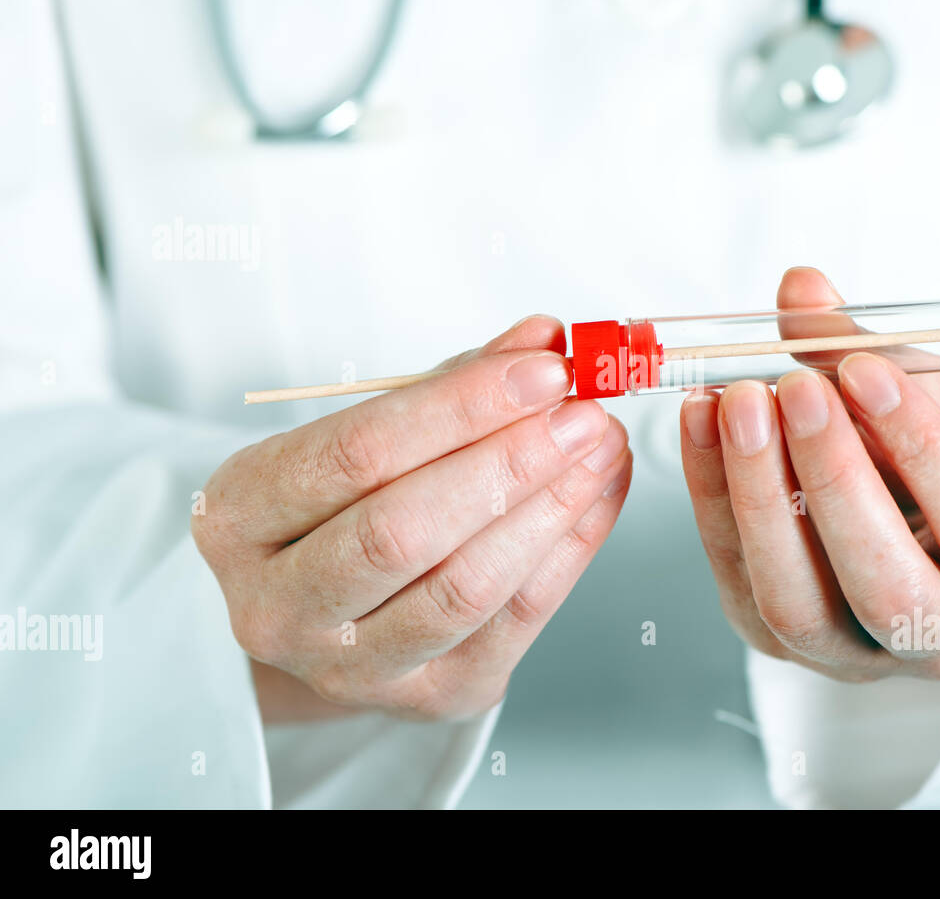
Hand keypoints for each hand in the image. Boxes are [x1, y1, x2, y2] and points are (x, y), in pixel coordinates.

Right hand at [193, 316, 632, 721]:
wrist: (330, 613)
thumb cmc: (344, 505)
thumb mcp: (372, 431)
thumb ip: (453, 383)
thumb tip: (541, 342)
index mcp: (239, 518)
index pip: (356, 453)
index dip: (458, 408)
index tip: (539, 369)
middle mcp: (278, 607)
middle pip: (404, 530)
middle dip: (509, 461)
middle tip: (581, 412)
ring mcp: (351, 668)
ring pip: (465, 586)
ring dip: (550, 506)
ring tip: (601, 446)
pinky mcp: (431, 696)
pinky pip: (515, 620)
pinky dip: (571, 548)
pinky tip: (599, 493)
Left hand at [680, 268, 939, 680]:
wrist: (905, 518)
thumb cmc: (933, 458)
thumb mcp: (928, 398)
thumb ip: (869, 348)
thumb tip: (802, 289)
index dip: (923, 448)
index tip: (868, 371)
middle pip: (888, 588)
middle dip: (834, 481)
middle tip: (796, 388)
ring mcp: (856, 654)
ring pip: (797, 602)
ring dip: (758, 493)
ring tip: (737, 400)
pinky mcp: (779, 641)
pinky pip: (735, 577)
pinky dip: (712, 494)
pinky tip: (702, 421)